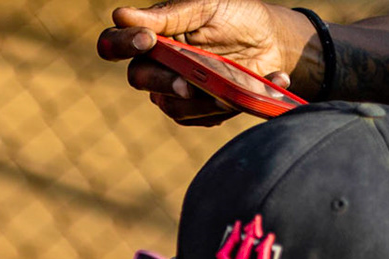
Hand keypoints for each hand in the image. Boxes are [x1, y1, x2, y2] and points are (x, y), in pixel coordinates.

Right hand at [97, 0, 311, 125]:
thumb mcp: (206, 7)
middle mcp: (156, 66)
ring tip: (234, 82)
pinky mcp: (197, 112)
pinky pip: (199, 117)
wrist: (274, 42)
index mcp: (151, 36)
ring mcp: (174, 91)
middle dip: (163, 80)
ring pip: (170, 105)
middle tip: (186, 83)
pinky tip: (254, 86)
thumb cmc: (236, 16)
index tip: (146, 40)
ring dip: (200, 98)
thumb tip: (120, 15)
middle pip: (138, 79)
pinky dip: (227, 104)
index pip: (114, 44)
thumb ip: (167, 15)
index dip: (121, 45)